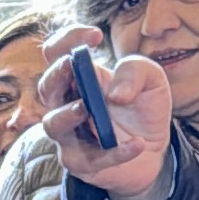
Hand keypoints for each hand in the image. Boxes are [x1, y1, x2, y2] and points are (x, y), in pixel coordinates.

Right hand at [38, 26, 172, 199]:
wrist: (153, 151)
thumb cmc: (142, 109)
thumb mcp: (151, 80)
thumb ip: (136, 71)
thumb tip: (115, 94)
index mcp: (79, 79)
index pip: (57, 53)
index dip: (67, 39)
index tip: (95, 35)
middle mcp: (67, 105)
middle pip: (46, 87)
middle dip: (55, 74)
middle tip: (71, 64)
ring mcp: (70, 136)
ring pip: (53, 124)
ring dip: (67, 114)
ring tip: (87, 108)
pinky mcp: (83, 164)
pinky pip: (92, 158)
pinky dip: (116, 152)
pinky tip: (138, 144)